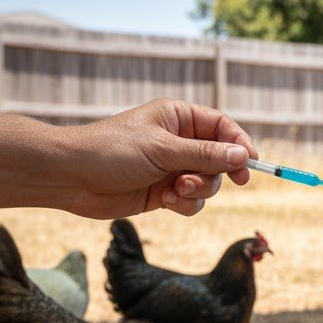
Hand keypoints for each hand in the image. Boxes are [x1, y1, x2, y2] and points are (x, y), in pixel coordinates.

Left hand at [64, 99, 258, 218]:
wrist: (71, 178)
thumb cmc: (111, 151)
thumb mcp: (163, 149)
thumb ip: (205, 154)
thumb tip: (243, 156)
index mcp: (179, 118)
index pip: (222, 127)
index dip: (239, 144)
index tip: (251, 163)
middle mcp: (179, 142)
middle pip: (220, 159)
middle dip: (214, 174)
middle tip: (209, 182)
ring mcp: (172, 168)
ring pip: (208, 183)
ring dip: (197, 191)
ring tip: (174, 192)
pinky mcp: (164, 193)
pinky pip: (192, 201)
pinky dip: (185, 204)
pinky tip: (165, 202)